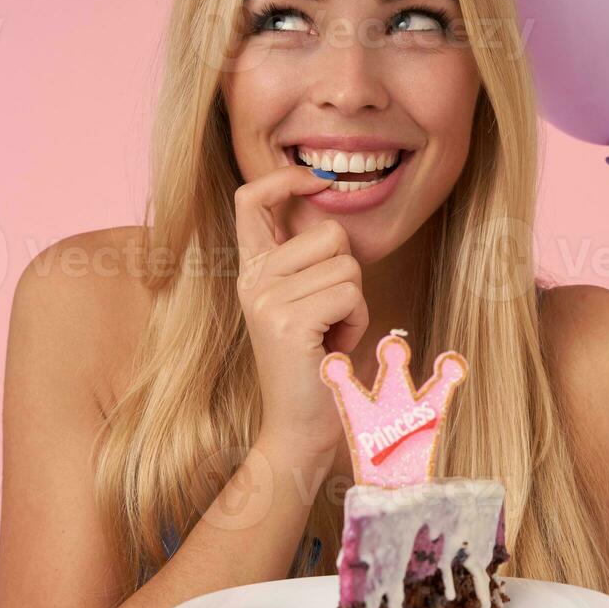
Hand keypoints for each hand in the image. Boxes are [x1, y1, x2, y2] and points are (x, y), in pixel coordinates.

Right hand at [235, 165, 369, 461]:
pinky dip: (357, 322)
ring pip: (347, 266)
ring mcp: (266, 299)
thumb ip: (307, 259)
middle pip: (330, 233)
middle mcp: (253, 280)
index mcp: (253, 271)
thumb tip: (326, 202)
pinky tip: (335, 347)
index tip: (315, 179)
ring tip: (331, 335)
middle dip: (348, 271)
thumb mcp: (304, 303)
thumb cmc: (315, 366)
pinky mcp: (287, 321)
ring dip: (355, 303)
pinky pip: (350, 295)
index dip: (285, 179)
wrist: (300, 428)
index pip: (251, 200)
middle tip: (330, 316)